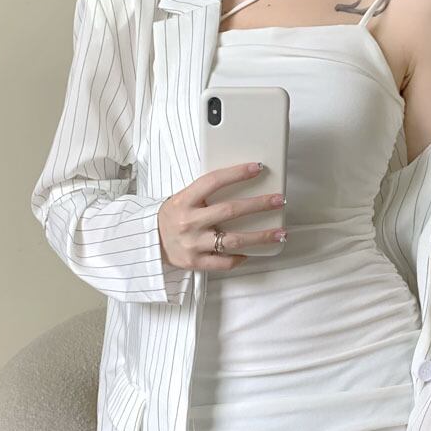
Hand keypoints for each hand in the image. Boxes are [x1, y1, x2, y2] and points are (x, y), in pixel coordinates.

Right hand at [158, 161, 286, 271]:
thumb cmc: (172, 217)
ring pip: (234, 240)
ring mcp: (193, 244)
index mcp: (184, 201)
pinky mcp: (196, 262)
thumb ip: (205, 192)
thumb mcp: (182, 198)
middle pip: (230, 211)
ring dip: (261, 237)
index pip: (213, 181)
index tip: (258, 168)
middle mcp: (189, 222)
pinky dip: (239, 257)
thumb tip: (240, 182)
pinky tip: (252, 252)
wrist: (149, 242)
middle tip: (279, 200)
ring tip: (280, 233)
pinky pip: (224, 262)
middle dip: (259, 205)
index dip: (237, 173)